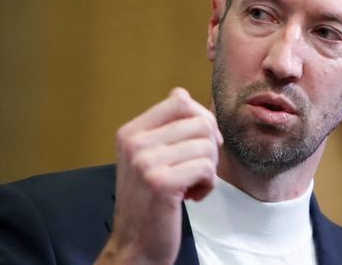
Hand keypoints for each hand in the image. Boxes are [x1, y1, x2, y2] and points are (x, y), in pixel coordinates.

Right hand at [95, 88, 222, 264]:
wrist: (134, 246)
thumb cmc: (149, 202)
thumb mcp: (147, 158)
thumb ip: (166, 128)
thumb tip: (184, 94)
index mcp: (131, 132)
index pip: (180, 99)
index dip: (201, 118)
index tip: (200, 142)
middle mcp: (135, 143)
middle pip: (200, 122)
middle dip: (209, 147)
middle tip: (198, 169)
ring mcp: (146, 162)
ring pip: (208, 145)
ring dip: (209, 170)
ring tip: (191, 185)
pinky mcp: (162, 183)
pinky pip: (207, 168)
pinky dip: (208, 185)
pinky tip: (192, 197)